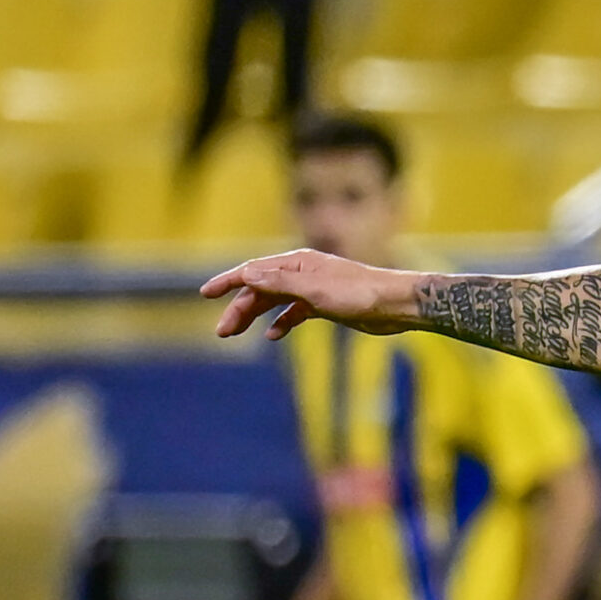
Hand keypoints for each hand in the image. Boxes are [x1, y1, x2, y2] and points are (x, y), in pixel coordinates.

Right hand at [202, 250, 420, 341]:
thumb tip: (247, 272)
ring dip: (255, 316)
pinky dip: (282, 322)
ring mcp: (312, 289)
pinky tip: (272, 336)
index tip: (206, 293)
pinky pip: (294, 312)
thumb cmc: (358, 294)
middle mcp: (301, 272)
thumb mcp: (314, 289)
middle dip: (238, 308)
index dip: (228, 281)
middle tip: (222, 331)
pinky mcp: (324, 305)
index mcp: (297, 263)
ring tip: (235, 334)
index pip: (253, 270)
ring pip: (274, 301)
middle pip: (261, 288)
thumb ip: (279, 282)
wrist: (394, 306)